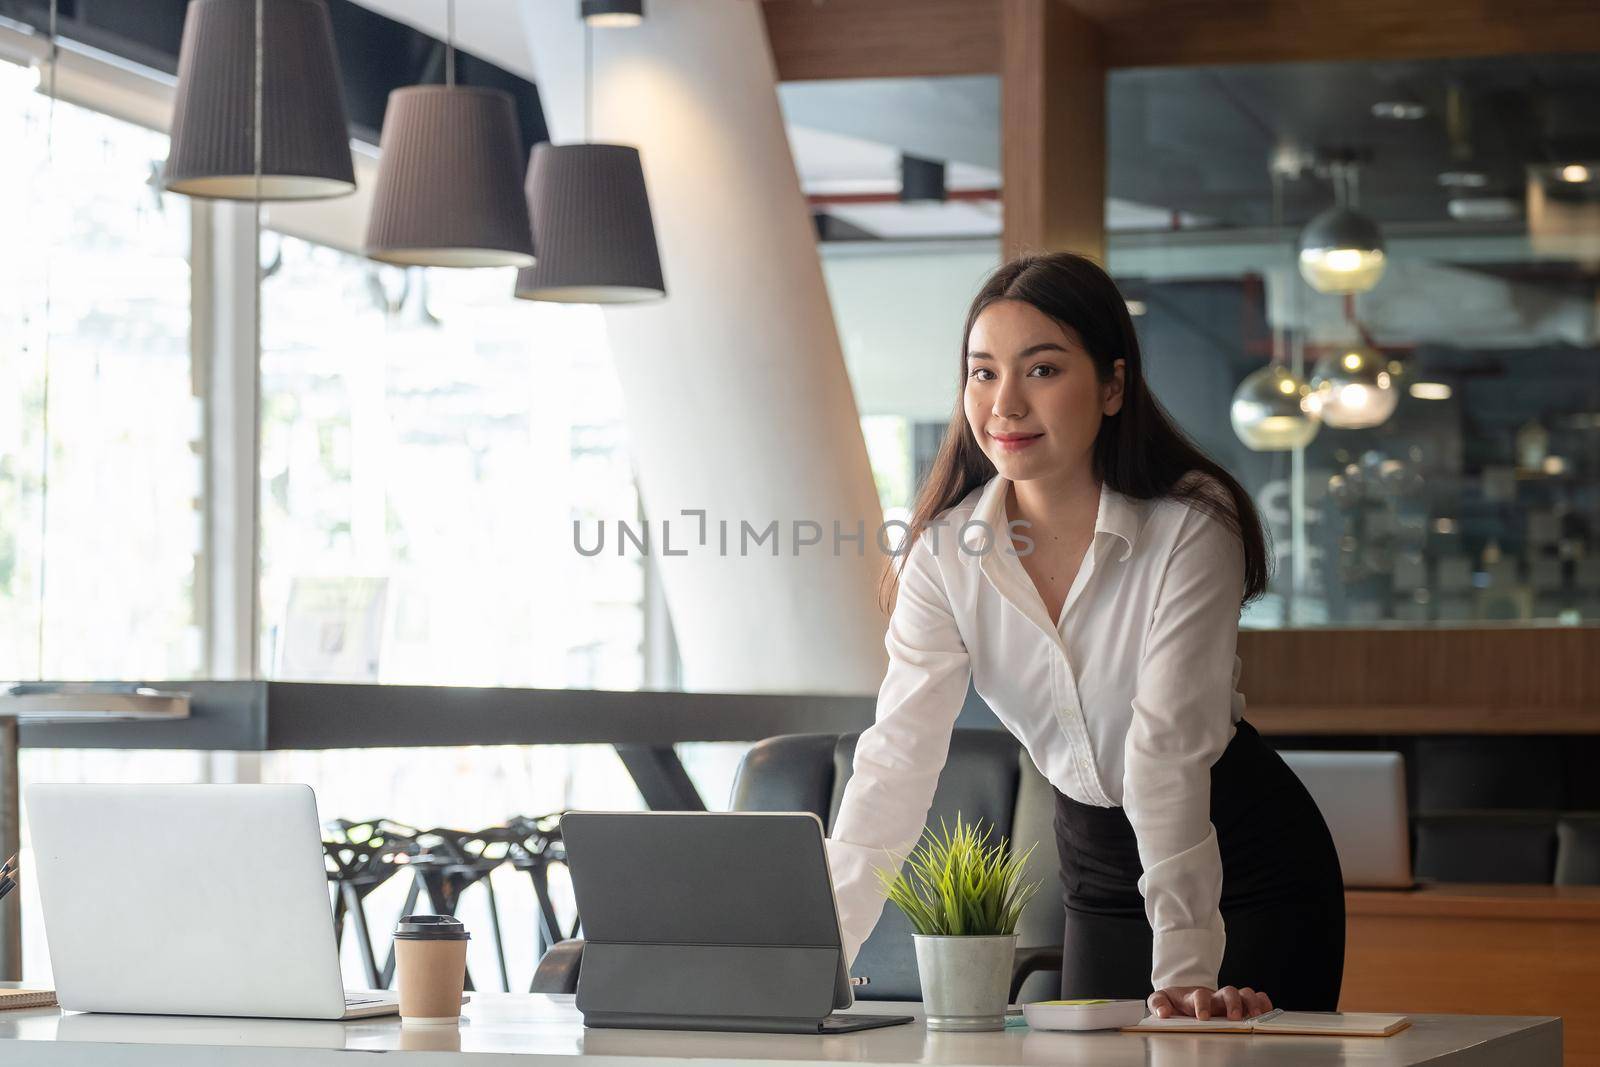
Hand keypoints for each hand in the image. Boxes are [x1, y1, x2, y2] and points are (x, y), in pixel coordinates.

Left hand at [1147, 985, 1272, 1020]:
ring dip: (1252, 1003)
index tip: (1203, 1017)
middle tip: (1234, 1018)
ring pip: (1245, 993)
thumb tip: (1163, 1013)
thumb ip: (1158, 1004)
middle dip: (1233, 1003)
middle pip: (1229, 992)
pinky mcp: (1240, 1004)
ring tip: (1256, 1016)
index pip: (1200, 996)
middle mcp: (1215, 996)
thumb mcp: (1161, 999)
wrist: (1184, 997)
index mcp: (1196, 996)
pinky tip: (1267, 1011)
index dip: (1202, 1005)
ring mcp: (1229, 999)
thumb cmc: (1175, 1001)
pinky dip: (1264, 1002)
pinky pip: (1256, 997)